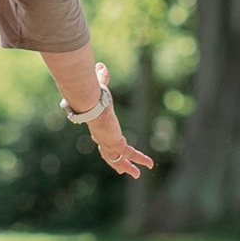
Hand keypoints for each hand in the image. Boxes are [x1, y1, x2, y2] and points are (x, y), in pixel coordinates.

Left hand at [82, 64, 154, 179]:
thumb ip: (101, 77)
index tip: (112, 149)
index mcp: (97, 128)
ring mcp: (108, 143)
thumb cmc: (93, 96)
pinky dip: (140, 160)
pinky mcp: (116, 143)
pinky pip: (130, 153)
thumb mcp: (100, 86)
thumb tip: (99, 64)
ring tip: (136, 175)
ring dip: (127, 168)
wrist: (91, 103)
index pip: (102, 140)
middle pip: (108, 154)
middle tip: (122, 170)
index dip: (107, 145)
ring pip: (118, 159)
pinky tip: (149, 165)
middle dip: (116, 163)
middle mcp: (101, 138)